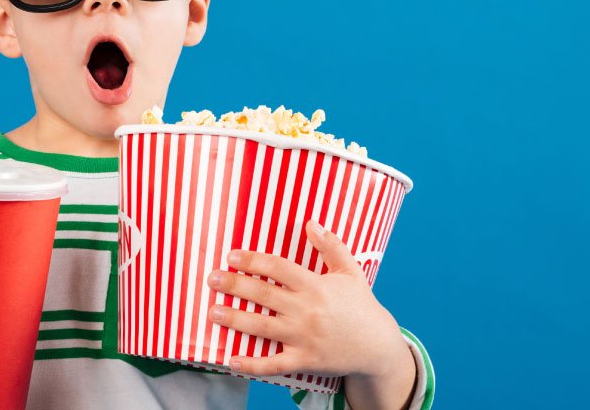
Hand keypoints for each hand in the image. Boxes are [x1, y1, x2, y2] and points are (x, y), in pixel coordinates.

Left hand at [204, 220, 407, 380]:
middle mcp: (308, 311)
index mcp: (316, 286)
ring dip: (236, 319)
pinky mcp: (304, 360)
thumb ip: (331, 247)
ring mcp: (305, 337)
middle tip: (211, 279)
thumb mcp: (350, 272)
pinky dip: (253, 364)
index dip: (254, 261)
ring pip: (264, 327)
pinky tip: (232, 360)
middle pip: (265, 294)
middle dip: (235, 285)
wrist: (378, 347)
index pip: (279, 268)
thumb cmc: (361, 306)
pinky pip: (274, 364)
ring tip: (213, 312)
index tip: (232, 256)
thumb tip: (311, 223)